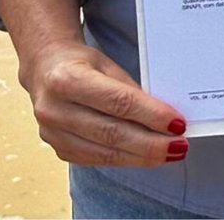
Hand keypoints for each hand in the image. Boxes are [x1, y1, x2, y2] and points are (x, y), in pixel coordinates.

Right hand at [18, 38, 187, 166]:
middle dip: (150, 143)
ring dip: (141, 156)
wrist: (44, 68)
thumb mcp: (106, 65)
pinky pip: (95, 160)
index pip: (118, 102)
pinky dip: (124, 159)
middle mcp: (54, 109)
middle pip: (112, 132)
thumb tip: (162, 116)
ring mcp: (52, 133)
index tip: (178, 123)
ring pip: (104, 152)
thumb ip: (130, 90)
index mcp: (67, 79)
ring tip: (169, 154)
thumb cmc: (80, 63)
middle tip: (179, 146)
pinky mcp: (57, 148)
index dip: (151, 115)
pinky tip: (143, 157)